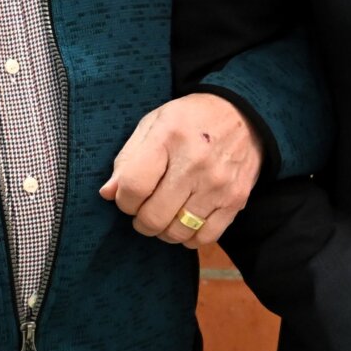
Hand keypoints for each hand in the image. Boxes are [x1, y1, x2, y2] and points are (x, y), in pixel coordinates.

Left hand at [100, 92, 260, 247]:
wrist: (242, 112)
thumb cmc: (190, 119)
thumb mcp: (153, 124)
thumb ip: (127, 159)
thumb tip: (108, 194)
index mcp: (168, 137)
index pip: (134, 187)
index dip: (124, 201)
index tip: (128, 197)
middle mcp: (195, 162)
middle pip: (154, 216)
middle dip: (141, 220)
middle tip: (144, 210)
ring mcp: (218, 184)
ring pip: (178, 232)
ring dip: (164, 231)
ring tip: (165, 215)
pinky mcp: (236, 199)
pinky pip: (205, 237)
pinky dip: (190, 237)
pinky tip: (186, 221)